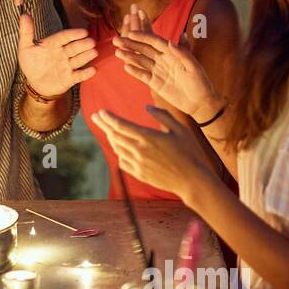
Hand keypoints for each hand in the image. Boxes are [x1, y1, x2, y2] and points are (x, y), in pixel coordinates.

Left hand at [16, 13, 96, 97]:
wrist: (35, 84)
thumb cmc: (31, 64)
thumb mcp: (25, 48)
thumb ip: (26, 32)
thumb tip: (24, 15)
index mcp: (53, 44)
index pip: (64, 37)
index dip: (73, 34)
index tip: (83, 32)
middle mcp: (63, 54)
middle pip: (74, 48)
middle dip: (83, 45)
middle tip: (91, 42)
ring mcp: (67, 66)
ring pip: (78, 60)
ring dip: (86, 56)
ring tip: (94, 52)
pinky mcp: (69, 79)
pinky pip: (78, 76)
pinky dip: (86, 74)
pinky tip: (93, 70)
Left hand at [93, 106, 215, 198]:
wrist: (193, 181)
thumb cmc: (190, 153)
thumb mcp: (180, 129)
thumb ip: (162, 115)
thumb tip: (146, 107)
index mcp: (148, 138)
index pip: (121, 125)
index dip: (108, 118)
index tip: (101, 112)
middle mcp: (140, 151)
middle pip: (115, 135)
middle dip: (103, 125)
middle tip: (95, 117)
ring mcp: (138, 164)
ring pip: (117, 148)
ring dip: (110, 138)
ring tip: (108, 130)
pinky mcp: (139, 174)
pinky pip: (122, 161)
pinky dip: (118, 152)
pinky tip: (118, 148)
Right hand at [113, 5, 222, 121]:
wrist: (200, 103)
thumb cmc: (201, 82)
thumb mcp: (194, 67)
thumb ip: (183, 53)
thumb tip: (170, 41)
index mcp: (172, 52)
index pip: (155, 41)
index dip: (143, 37)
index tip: (130, 34)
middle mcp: (163, 59)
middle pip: (144, 49)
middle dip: (130, 44)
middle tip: (116, 39)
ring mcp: (157, 71)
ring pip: (140, 61)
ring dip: (129, 56)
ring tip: (117, 52)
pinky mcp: (154, 82)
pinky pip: (142, 75)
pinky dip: (134, 71)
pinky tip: (126, 67)